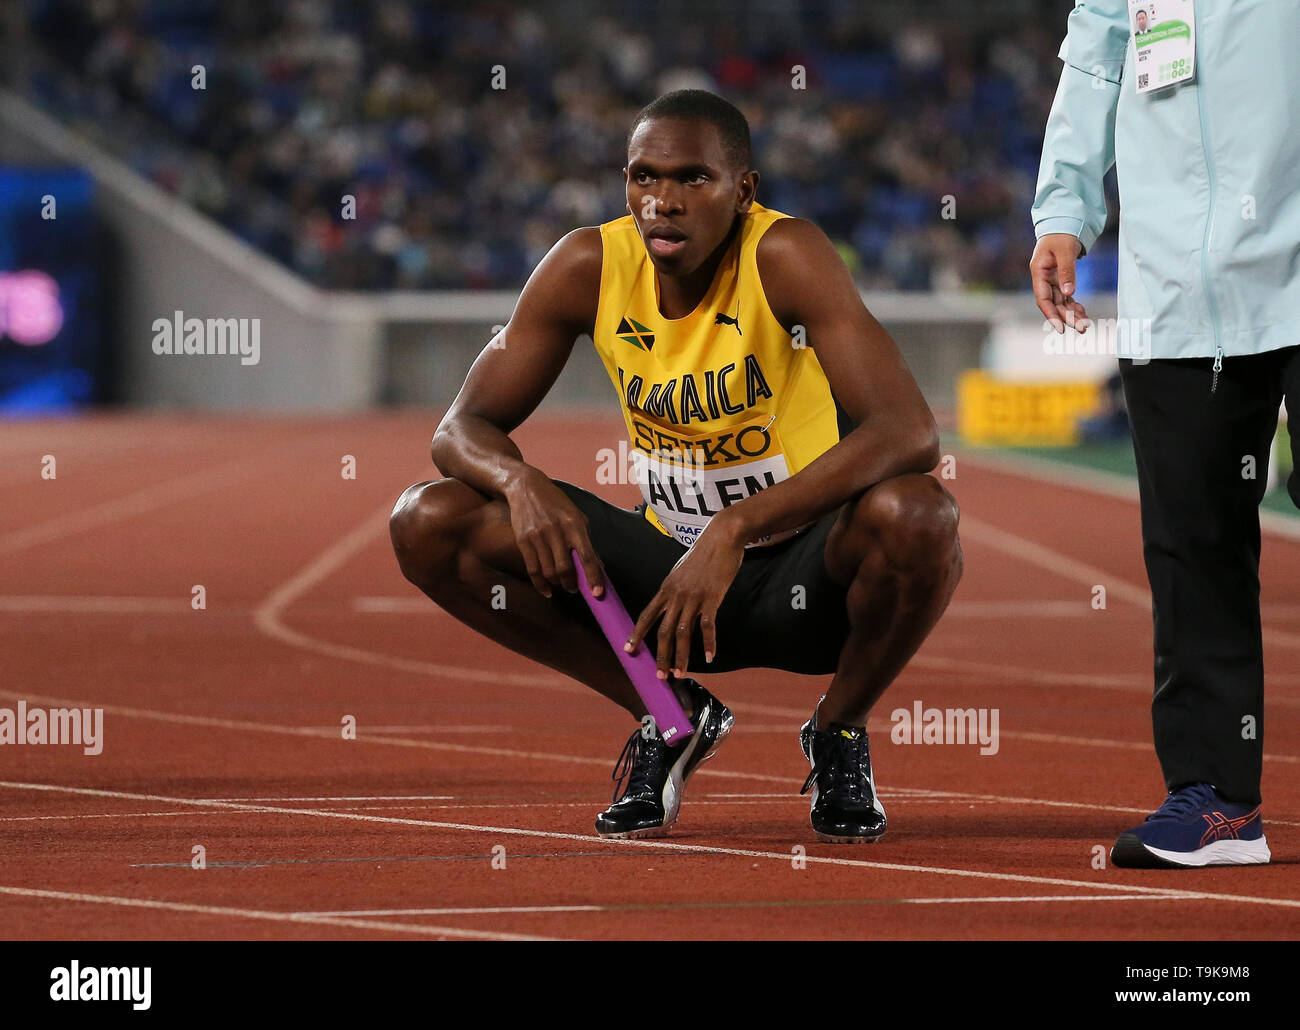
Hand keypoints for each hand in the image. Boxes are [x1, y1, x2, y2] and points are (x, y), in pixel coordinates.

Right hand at [503, 468, 604, 597]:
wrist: (526, 487)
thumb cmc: (556, 503)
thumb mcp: (577, 516)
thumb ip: (587, 541)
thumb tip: (599, 567)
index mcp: (575, 524)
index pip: (587, 556)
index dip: (593, 577)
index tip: (598, 593)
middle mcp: (557, 531)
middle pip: (565, 569)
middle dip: (572, 584)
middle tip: (575, 588)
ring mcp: (538, 536)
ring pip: (549, 572)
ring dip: (558, 584)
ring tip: (562, 585)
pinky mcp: (523, 541)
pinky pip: (533, 570)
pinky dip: (541, 585)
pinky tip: (547, 590)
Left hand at [624, 514, 745, 678]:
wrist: (722, 536)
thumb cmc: (703, 554)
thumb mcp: (681, 571)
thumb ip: (675, 590)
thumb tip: (671, 606)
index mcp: (666, 589)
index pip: (646, 615)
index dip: (636, 634)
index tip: (628, 650)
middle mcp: (676, 595)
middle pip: (664, 631)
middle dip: (660, 656)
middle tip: (659, 676)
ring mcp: (694, 597)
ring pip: (683, 632)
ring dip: (681, 656)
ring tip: (680, 674)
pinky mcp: (713, 597)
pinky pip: (708, 625)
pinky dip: (710, 642)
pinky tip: (710, 657)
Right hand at [1030, 233, 1090, 332]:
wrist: (1063, 222)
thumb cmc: (1061, 234)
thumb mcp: (1065, 250)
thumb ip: (1067, 271)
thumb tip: (1069, 294)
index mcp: (1039, 272)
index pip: (1043, 299)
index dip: (1051, 315)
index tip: (1061, 328)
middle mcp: (1043, 279)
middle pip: (1054, 304)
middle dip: (1067, 317)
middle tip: (1082, 329)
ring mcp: (1051, 280)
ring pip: (1061, 302)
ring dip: (1072, 314)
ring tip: (1085, 325)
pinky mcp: (1060, 279)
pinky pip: (1066, 297)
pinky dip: (1074, 305)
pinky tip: (1083, 313)